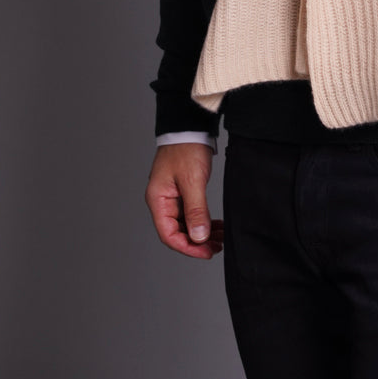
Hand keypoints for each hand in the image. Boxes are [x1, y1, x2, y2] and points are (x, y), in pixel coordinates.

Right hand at [145, 142, 224, 258]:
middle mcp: (162, 201)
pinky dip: (202, 221)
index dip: (188, 247)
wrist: (190, 126)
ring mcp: (171, 197)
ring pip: (185, 224)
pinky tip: (215, 225)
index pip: (169, 234)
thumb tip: (198, 237)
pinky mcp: (181, 192)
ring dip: (201, 233)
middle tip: (217, 247)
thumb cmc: (186, 148)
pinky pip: (190, 214)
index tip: (207, 252)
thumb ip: (196, 211)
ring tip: (220, 237)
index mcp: (158, 200)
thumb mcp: (193, 181)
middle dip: (197, 242)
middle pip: (177, 232)